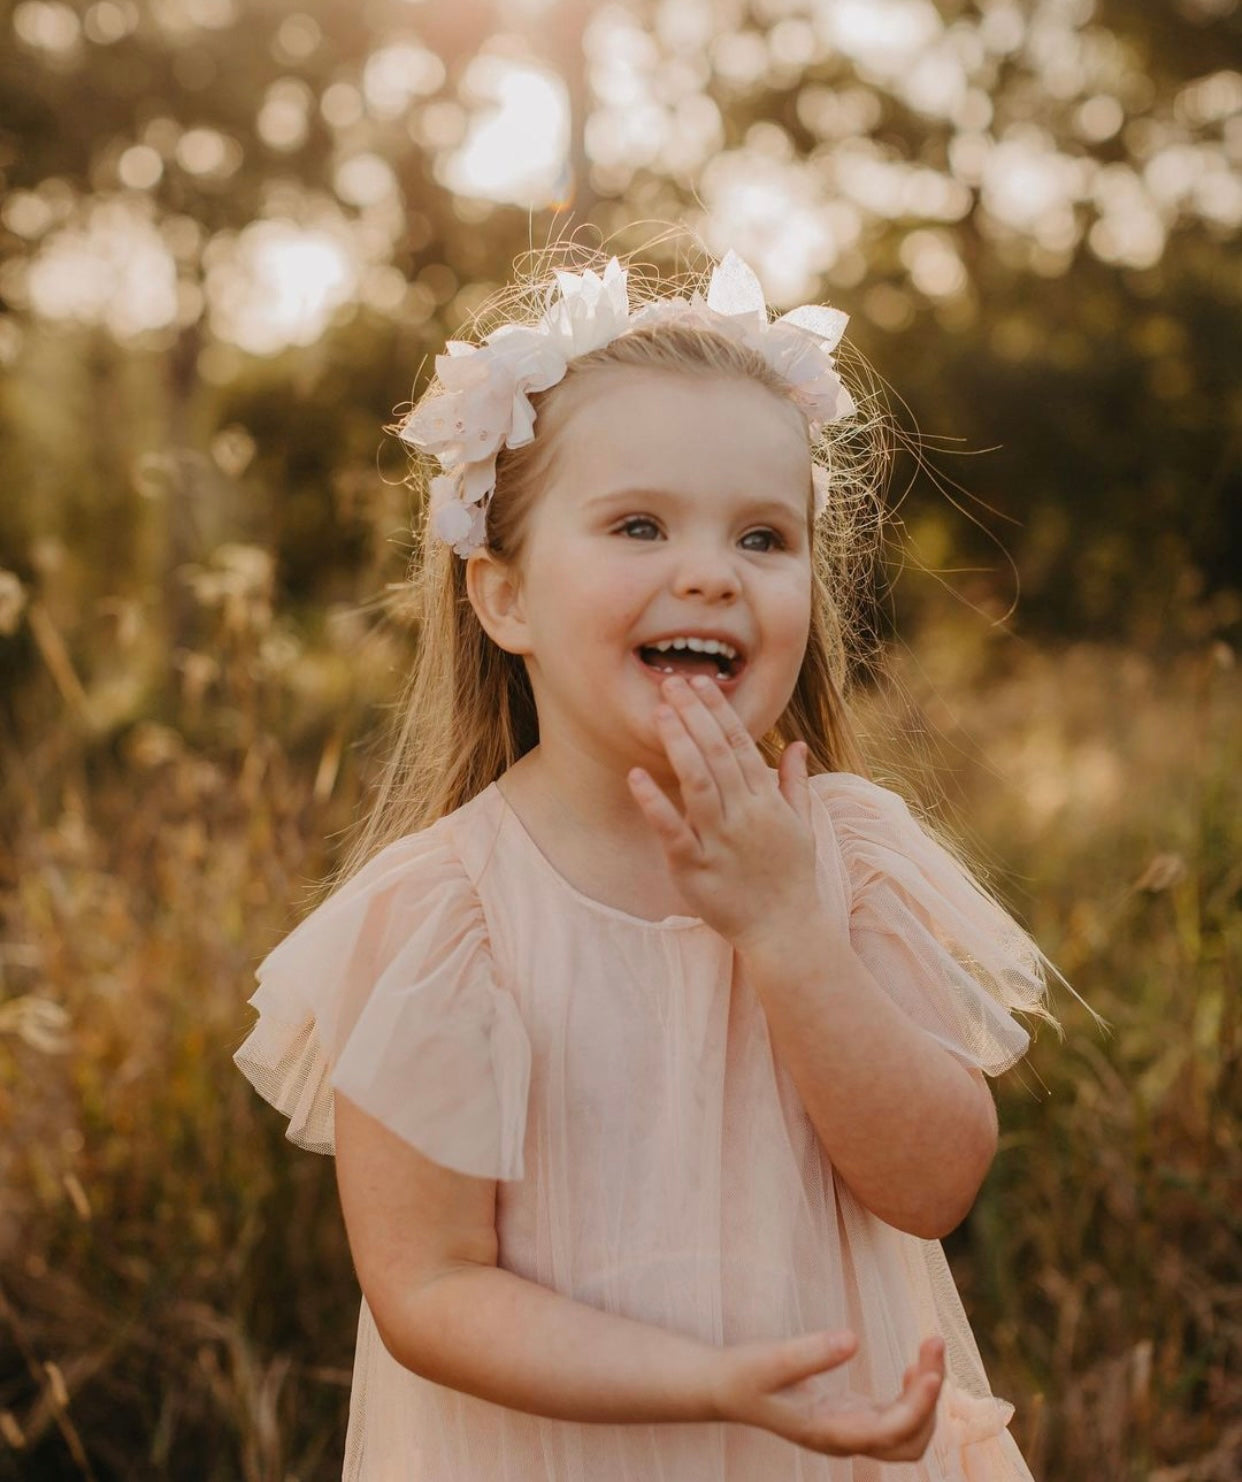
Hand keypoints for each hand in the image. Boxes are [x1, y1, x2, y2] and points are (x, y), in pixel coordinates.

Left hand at [627, 675, 822, 946]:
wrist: (786, 931)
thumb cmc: (792, 877)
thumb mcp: (802, 825)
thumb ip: (794, 782)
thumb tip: (797, 745)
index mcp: (766, 800)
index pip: (741, 744)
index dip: (719, 711)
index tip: (700, 682)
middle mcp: (744, 814)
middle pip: (717, 754)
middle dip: (694, 715)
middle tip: (671, 681)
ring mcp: (720, 840)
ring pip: (698, 783)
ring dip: (679, 744)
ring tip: (660, 712)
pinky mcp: (696, 867)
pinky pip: (673, 831)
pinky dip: (654, 803)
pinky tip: (635, 776)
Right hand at [710, 1328, 944, 1460]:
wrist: (726, 1389)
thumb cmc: (744, 1375)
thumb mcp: (768, 1360)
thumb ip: (809, 1353)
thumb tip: (853, 1339)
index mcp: (829, 1433)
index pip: (889, 1432)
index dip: (917, 1405)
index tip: (933, 1370)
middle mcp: (847, 1440)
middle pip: (910, 1439)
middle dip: (931, 1397)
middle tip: (933, 1340)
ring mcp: (852, 1430)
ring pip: (909, 1431)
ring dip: (927, 1394)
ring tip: (930, 1346)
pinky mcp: (853, 1416)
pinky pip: (898, 1417)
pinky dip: (914, 1394)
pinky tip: (911, 1366)